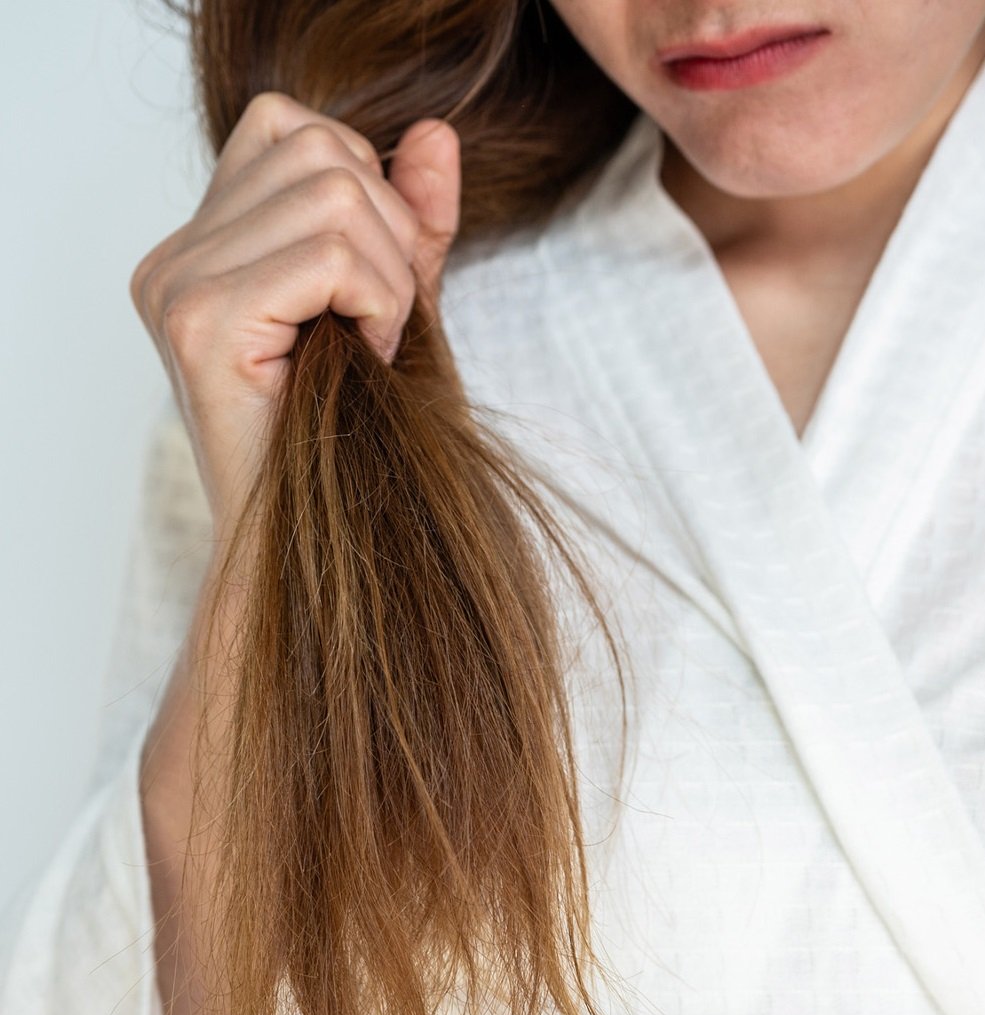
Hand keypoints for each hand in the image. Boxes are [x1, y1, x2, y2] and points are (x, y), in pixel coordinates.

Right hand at [129, 90, 460, 539]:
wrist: (312, 544)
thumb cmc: (354, 433)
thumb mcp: (395, 307)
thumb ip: (412, 221)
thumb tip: (438, 134)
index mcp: (203, 246)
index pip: (291, 127)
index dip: (366, 185)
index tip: (378, 279)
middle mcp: (174, 256)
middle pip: (319, 150)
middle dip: (390, 233)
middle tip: (385, 319)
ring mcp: (177, 285)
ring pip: (333, 194)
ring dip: (390, 274)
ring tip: (374, 341)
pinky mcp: (201, 322)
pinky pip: (330, 255)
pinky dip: (379, 301)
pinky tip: (366, 353)